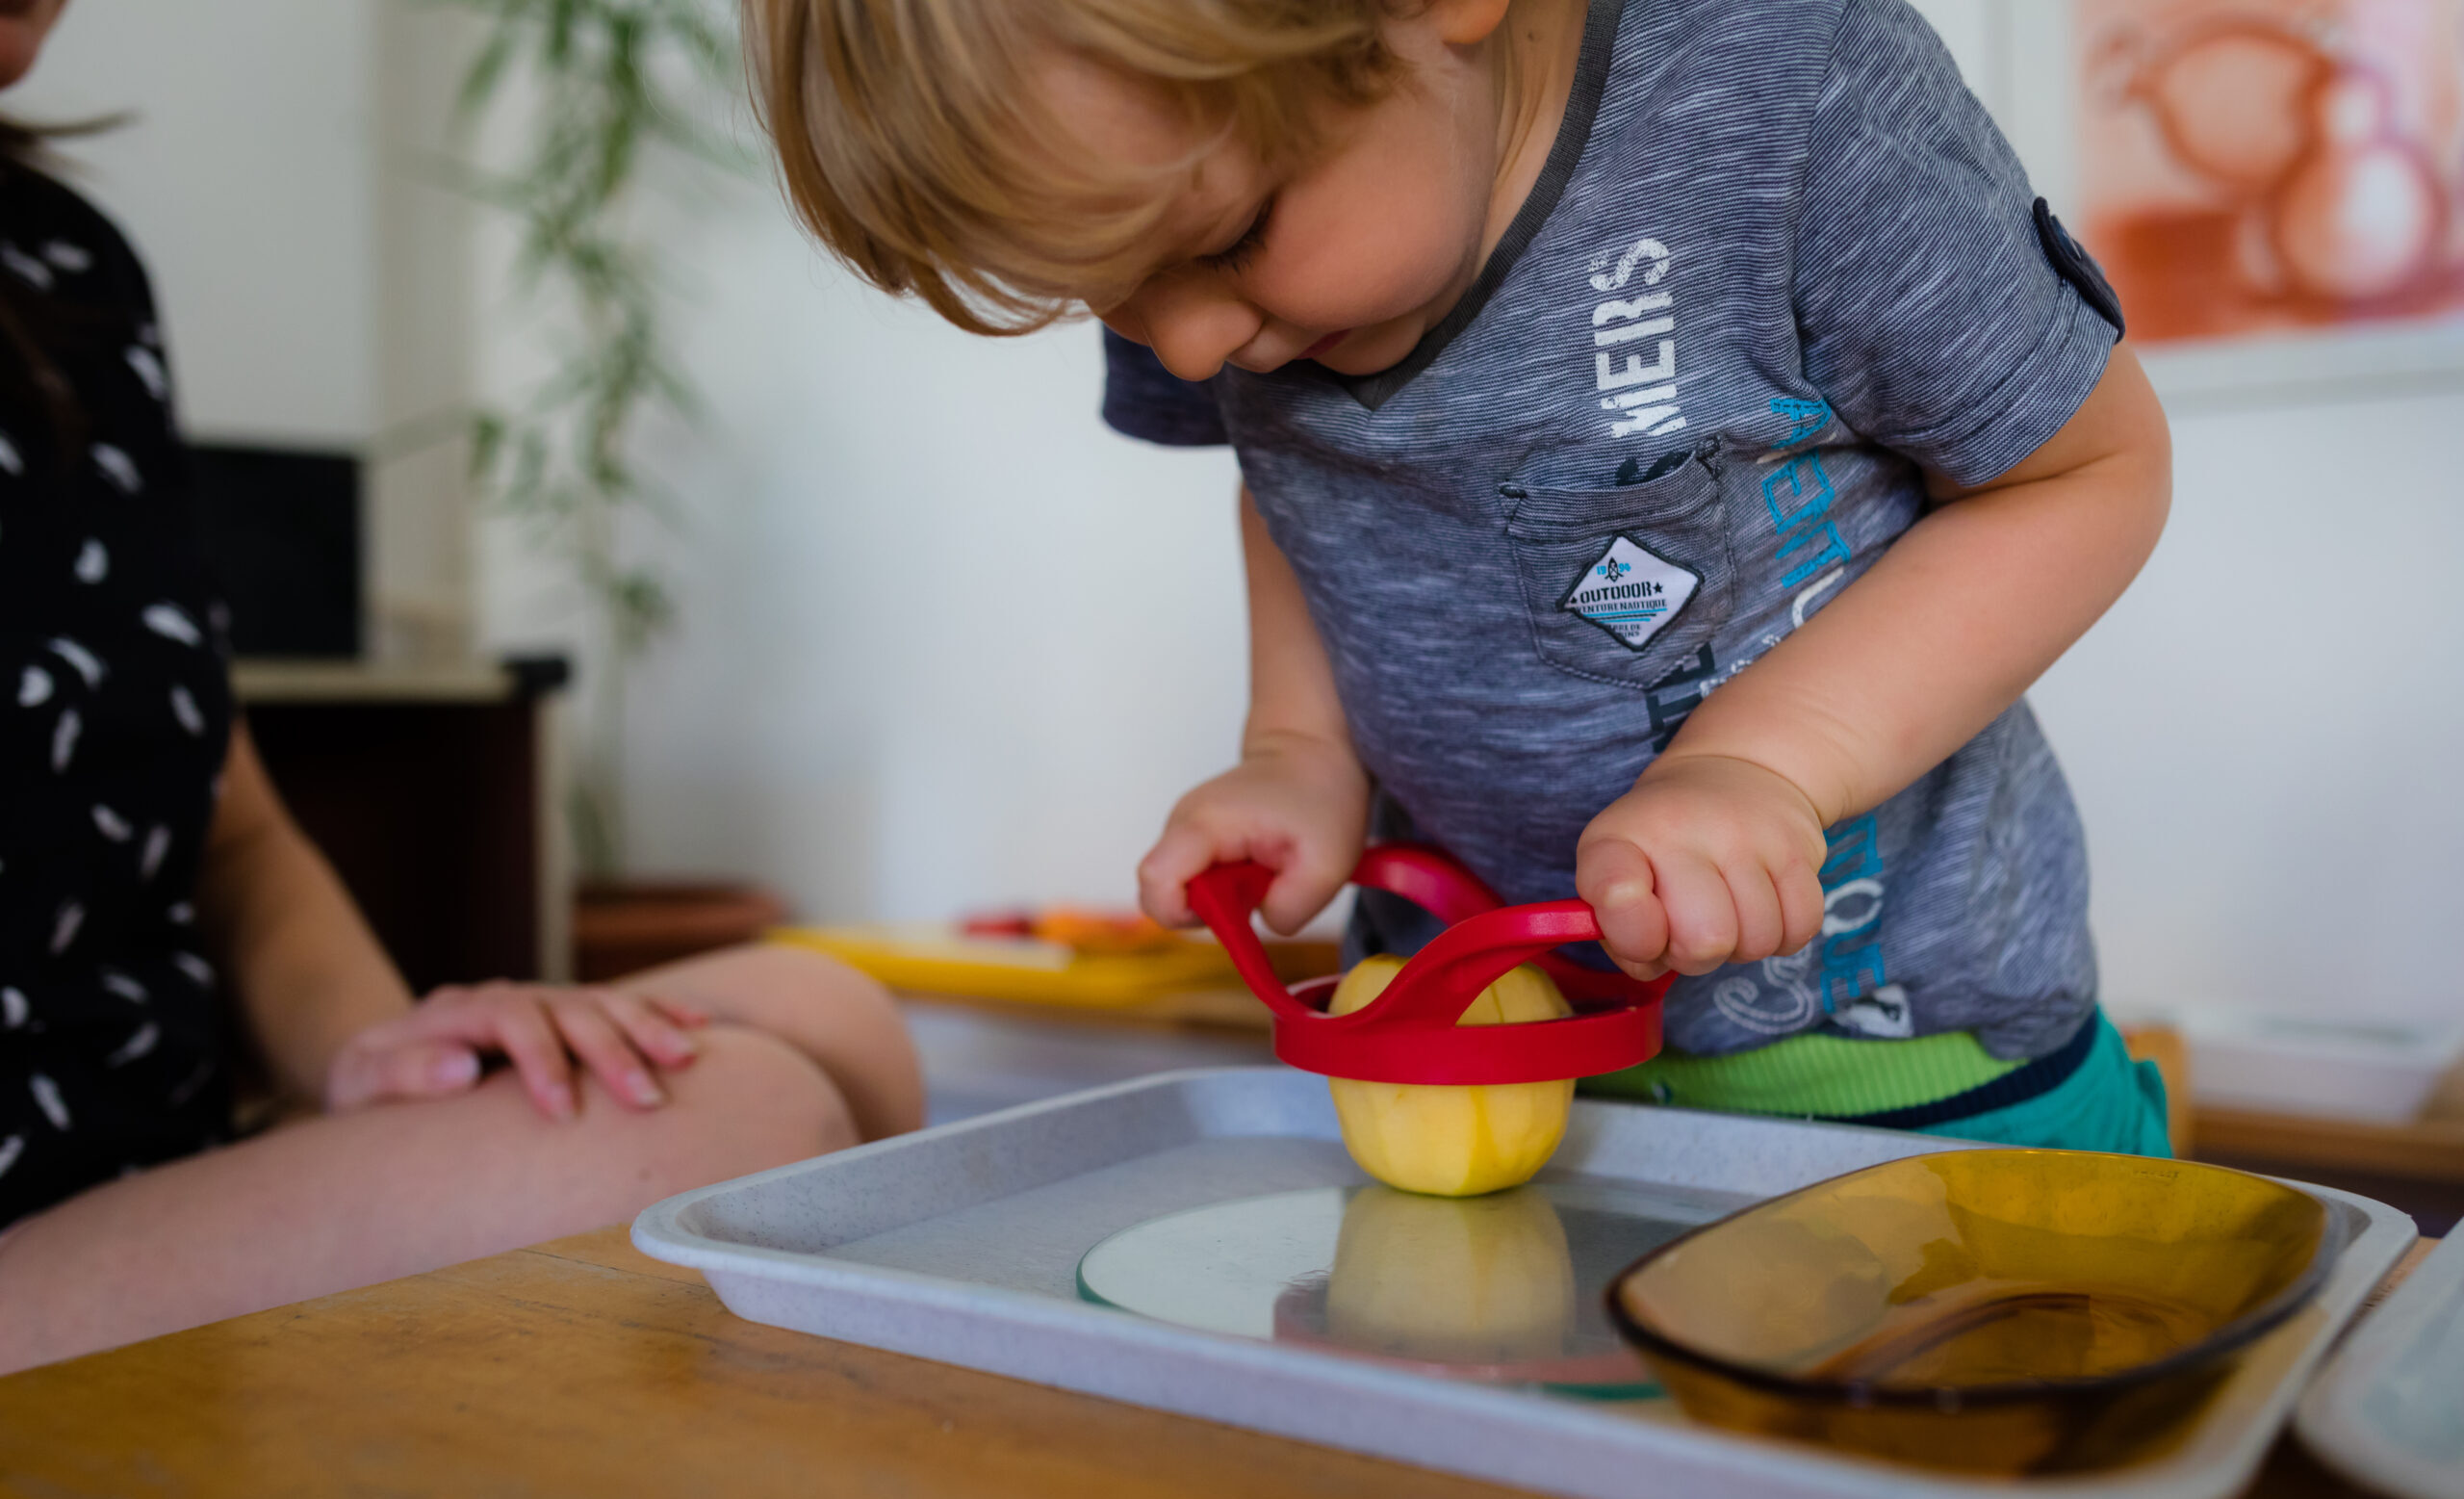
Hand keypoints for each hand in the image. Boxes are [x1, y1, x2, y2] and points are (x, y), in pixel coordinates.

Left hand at [324, 982, 709, 1118]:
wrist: (378, 1069)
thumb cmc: (369, 1088)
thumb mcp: (359, 1083)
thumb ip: (403, 1072)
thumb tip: (463, 1068)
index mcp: (459, 1009)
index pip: (513, 1019)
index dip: (542, 1061)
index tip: (564, 1112)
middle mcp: (507, 996)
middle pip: (570, 1008)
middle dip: (613, 1051)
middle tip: (648, 1099)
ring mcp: (540, 1003)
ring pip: (603, 1003)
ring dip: (648, 1028)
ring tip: (687, 1059)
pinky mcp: (564, 1017)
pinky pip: (619, 1007)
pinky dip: (659, 1013)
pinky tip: (699, 1025)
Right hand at [1137, 732, 1369, 934]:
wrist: (1313, 752)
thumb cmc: (1320, 797)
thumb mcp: (1327, 865)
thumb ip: (1291, 909)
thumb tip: (1261, 923)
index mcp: (1205, 824)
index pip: (1155, 883)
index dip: (1183, 914)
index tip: (1233, 907)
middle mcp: (1182, 821)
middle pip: (1161, 891)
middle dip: (1208, 910)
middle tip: (1256, 887)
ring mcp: (1184, 825)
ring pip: (1177, 887)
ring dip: (1219, 897)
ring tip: (1261, 870)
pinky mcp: (1194, 834)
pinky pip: (1192, 877)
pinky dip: (1222, 886)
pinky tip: (1254, 865)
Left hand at [1575, 754, 1828, 979]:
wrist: (1735, 774)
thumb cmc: (1663, 847)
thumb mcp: (1616, 875)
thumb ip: (1620, 932)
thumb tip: (1650, 960)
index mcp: (1619, 837)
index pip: (1615, 894)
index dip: (1632, 935)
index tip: (1645, 933)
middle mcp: (1681, 828)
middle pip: (1702, 942)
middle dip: (1697, 956)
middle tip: (1690, 928)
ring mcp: (1746, 835)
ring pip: (1757, 941)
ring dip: (1743, 945)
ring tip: (1727, 911)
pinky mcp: (1797, 846)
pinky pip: (1801, 927)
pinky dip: (1784, 933)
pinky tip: (1764, 907)